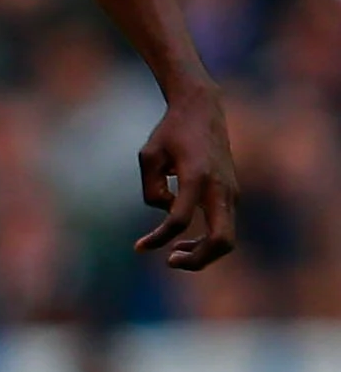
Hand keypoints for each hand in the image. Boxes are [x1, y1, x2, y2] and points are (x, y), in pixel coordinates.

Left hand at [136, 84, 238, 270]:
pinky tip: (183, 240)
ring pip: (227, 238)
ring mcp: (231, 192)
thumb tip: (166, 211)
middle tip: (169, 260)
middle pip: (221, 240)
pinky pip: (224, 227)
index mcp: (196, 176)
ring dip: (203, 254)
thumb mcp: (149, 155)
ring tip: (174, 255)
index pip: (178, 219)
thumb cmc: (171, 132)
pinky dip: (207, 240)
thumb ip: (151, 188)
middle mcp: (220, 187)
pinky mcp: (232, 194)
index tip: (139, 247)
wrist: (203, 111)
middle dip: (197, 260)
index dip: (157, 238)